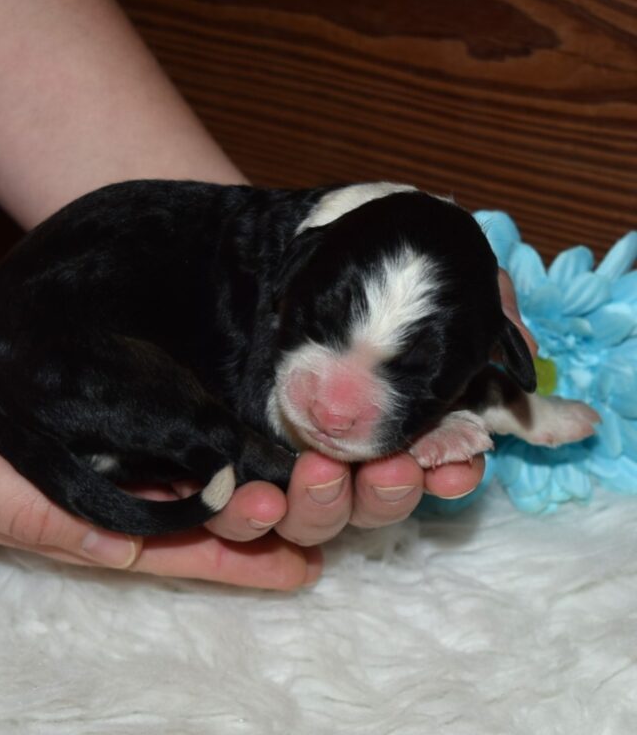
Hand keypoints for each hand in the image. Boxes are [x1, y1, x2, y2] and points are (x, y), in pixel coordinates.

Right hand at [0, 233, 324, 588]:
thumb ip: (22, 508)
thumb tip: (113, 552)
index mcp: (37, 506)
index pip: (149, 547)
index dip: (221, 560)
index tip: (294, 563)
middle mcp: (68, 468)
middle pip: (177, 504)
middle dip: (249, 513)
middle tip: (328, 507)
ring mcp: (81, 415)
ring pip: (173, 450)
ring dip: (235, 459)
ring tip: (308, 460)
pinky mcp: (84, 368)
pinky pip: (153, 394)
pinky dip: (198, 407)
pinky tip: (243, 403)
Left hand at [203, 268, 534, 547]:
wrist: (292, 252)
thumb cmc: (371, 273)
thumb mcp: (436, 283)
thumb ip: (482, 317)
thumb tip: (528, 361)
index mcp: (402, 427)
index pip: (435, 471)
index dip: (449, 478)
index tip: (452, 471)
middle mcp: (354, 456)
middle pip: (378, 504)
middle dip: (389, 493)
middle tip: (389, 465)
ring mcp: (296, 465)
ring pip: (317, 518)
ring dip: (325, 505)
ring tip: (320, 469)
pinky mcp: (242, 464)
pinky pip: (242, 515)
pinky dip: (251, 515)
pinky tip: (259, 499)